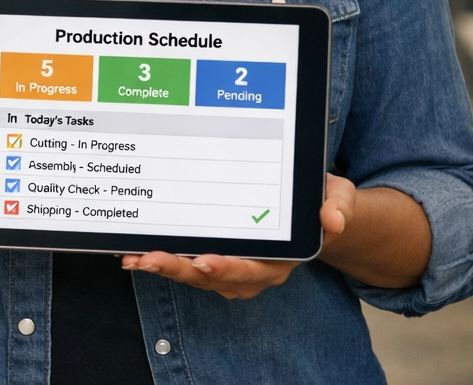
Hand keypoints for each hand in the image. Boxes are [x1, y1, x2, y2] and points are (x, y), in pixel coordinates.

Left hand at [122, 173, 356, 299]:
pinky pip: (187, 264)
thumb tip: (332, 220)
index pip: (252, 269)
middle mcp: (253, 270)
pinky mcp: (214, 258)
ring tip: (134, 258)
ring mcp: (232, 267)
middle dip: (181, 270)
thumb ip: (337, 206)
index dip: (227, 268)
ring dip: (165, 268)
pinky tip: (136, 253)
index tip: (204, 261)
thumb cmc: (319, 202)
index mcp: (281, 259)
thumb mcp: (338, 197)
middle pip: (214, 276)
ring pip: (195, 274)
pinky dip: (163, 260)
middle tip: (150, 259)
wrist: (312, 210)